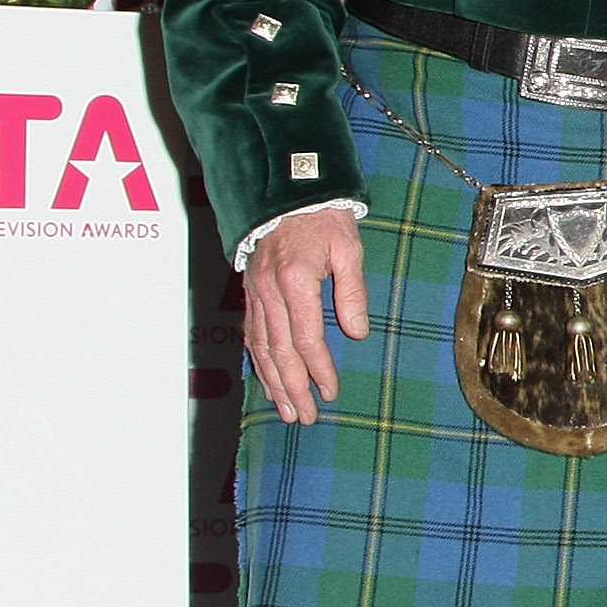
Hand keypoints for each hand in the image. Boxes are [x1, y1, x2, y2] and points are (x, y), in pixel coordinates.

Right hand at [242, 207, 369, 422]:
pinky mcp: (250, 291)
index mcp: (295, 282)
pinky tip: (266, 379)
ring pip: (261, 347)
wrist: (288, 189)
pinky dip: (258, 360)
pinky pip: (252, 333)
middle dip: (293, 388)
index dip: (318, 369)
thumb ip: (352, 292)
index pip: (306, 338)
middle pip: (279, 352)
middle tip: (306, 417)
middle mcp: (268, 292)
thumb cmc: (323, 217)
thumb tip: (356, 332)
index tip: (330, 391)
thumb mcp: (349, 249)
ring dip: (274, 382)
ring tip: (286, 410)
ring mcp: (254, 292)